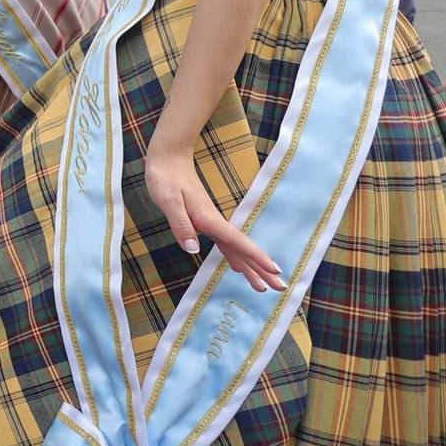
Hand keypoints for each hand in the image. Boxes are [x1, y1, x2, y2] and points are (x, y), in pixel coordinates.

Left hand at [144, 144, 284, 292]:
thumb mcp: (168, 200)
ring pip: (235, 248)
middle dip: (261, 268)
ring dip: (251, 266)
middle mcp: (214, 222)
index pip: (237, 241)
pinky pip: (225, 243)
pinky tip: (238, 267)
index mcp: (208, 218)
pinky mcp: (205, 220)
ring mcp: (211, 221)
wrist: (168, 158)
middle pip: (242, 248)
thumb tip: (193, 249)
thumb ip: (180, 224)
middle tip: (280, 287)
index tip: (274, 270)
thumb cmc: (165, 177)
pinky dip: (235, 256)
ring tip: (264, 286)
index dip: (255, 257)